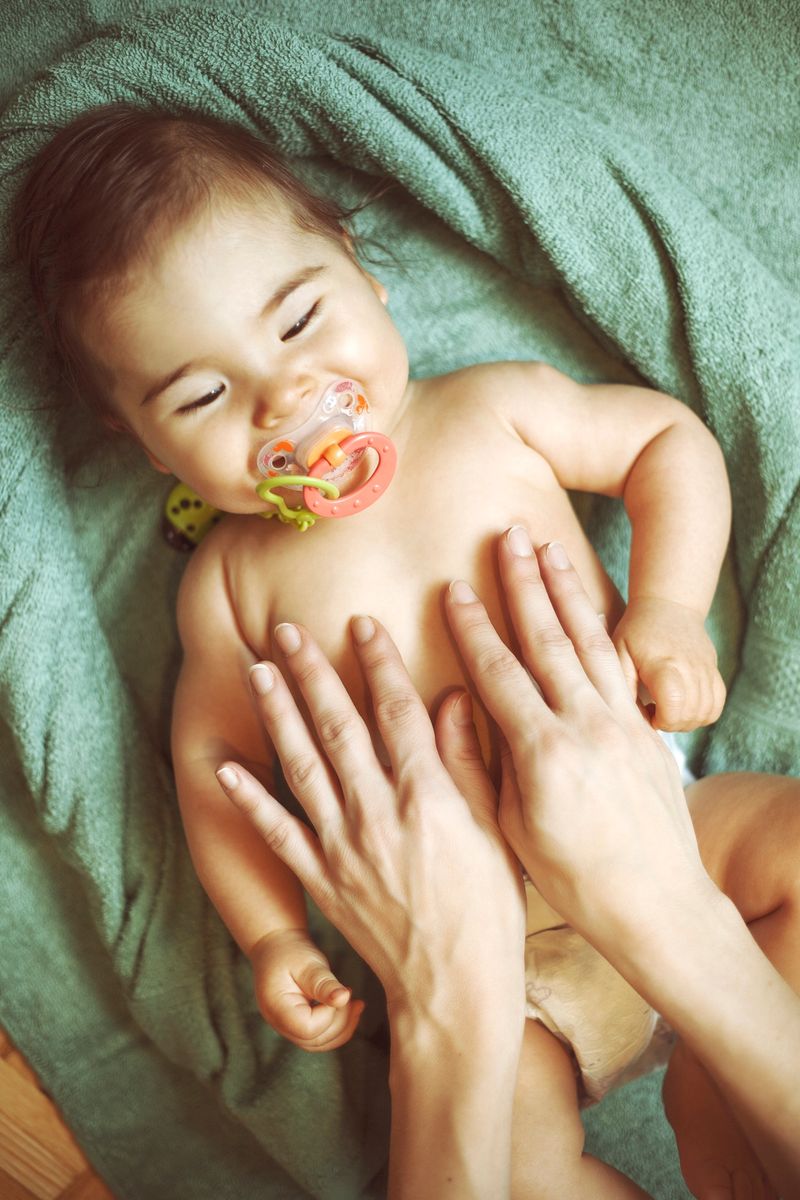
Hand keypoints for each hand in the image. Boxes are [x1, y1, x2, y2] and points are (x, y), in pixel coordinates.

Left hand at [216, 618, 525, 1026]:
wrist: (455, 987)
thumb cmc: (489, 909)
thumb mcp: (495, 829)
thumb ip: (468, 760)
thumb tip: (453, 696)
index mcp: (428, 796)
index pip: (396, 711)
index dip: (378, 662)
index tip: (360, 624)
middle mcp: (378, 813)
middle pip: (338, 726)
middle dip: (311, 672)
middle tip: (286, 630)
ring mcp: (343, 846)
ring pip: (302, 765)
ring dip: (277, 714)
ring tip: (258, 669)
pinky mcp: (321, 879)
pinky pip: (277, 832)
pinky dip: (248, 799)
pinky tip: (225, 768)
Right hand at [249, 927, 362, 1051]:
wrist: (276, 945)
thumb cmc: (289, 951)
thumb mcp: (308, 963)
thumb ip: (324, 984)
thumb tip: (344, 998)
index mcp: (277, 1008)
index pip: (308, 1028)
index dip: (329, 1014)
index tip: (336, 991)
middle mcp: (279, 1023)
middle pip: (315, 1040)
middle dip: (340, 1021)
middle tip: (351, 994)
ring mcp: (287, 1027)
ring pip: (319, 1043)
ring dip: (342, 1027)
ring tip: (356, 1004)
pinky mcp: (297, 1024)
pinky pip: (319, 1036)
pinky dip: (337, 1026)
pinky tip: (348, 1008)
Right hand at [444, 531, 717, 960]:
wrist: (656, 905)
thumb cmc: (574, 880)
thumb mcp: (511, 829)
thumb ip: (483, 762)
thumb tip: (458, 706)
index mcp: (543, 754)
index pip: (499, 673)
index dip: (474, 628)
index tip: (456, 590)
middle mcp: (585, 727)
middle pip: (547, 639)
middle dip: (524, 582)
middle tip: (508, 535)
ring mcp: (621, 724)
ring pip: (588, 641)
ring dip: (566, 590)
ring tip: (547, 548)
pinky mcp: (645, 731)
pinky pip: (622, 666)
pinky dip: (603, 628)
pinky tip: (592, 604)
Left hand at [611, 596, 725, 730]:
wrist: (668, 605)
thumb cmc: (637, 630)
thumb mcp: (618, 651)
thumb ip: (620, 683)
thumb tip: (624, 715)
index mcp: (663, 664)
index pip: (674, 706)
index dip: (661, 721)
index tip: (647, 713)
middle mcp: (690, 668)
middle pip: (691, 714)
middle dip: (671, 724)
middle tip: (654, 712)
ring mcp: (706, 670)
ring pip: (706, 713)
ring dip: (686, 721)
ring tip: (667, 709)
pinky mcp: (714, 672)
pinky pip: (717, 705)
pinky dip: (702, 714)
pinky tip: (683, 707)